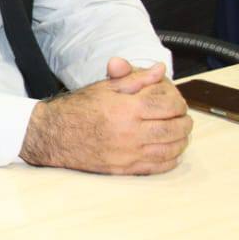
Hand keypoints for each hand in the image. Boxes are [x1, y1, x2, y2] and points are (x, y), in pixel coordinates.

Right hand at [19, 59, 191, 173]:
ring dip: (180, 141)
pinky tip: (170, 152)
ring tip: (180, 134)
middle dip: (184, 122)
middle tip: (184, 118)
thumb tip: (160, 70)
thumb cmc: (79, 108)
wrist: (54, 135)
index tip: (177, 102)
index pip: (168, 105)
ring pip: (169, 150)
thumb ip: (136, 78)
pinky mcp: (124, 169)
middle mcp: (130, 133)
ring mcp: (128, 153)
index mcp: (127, 109)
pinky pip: (157, 167)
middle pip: (173, 129)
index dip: (178, 102)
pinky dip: (170, 160)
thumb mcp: (106, 87)